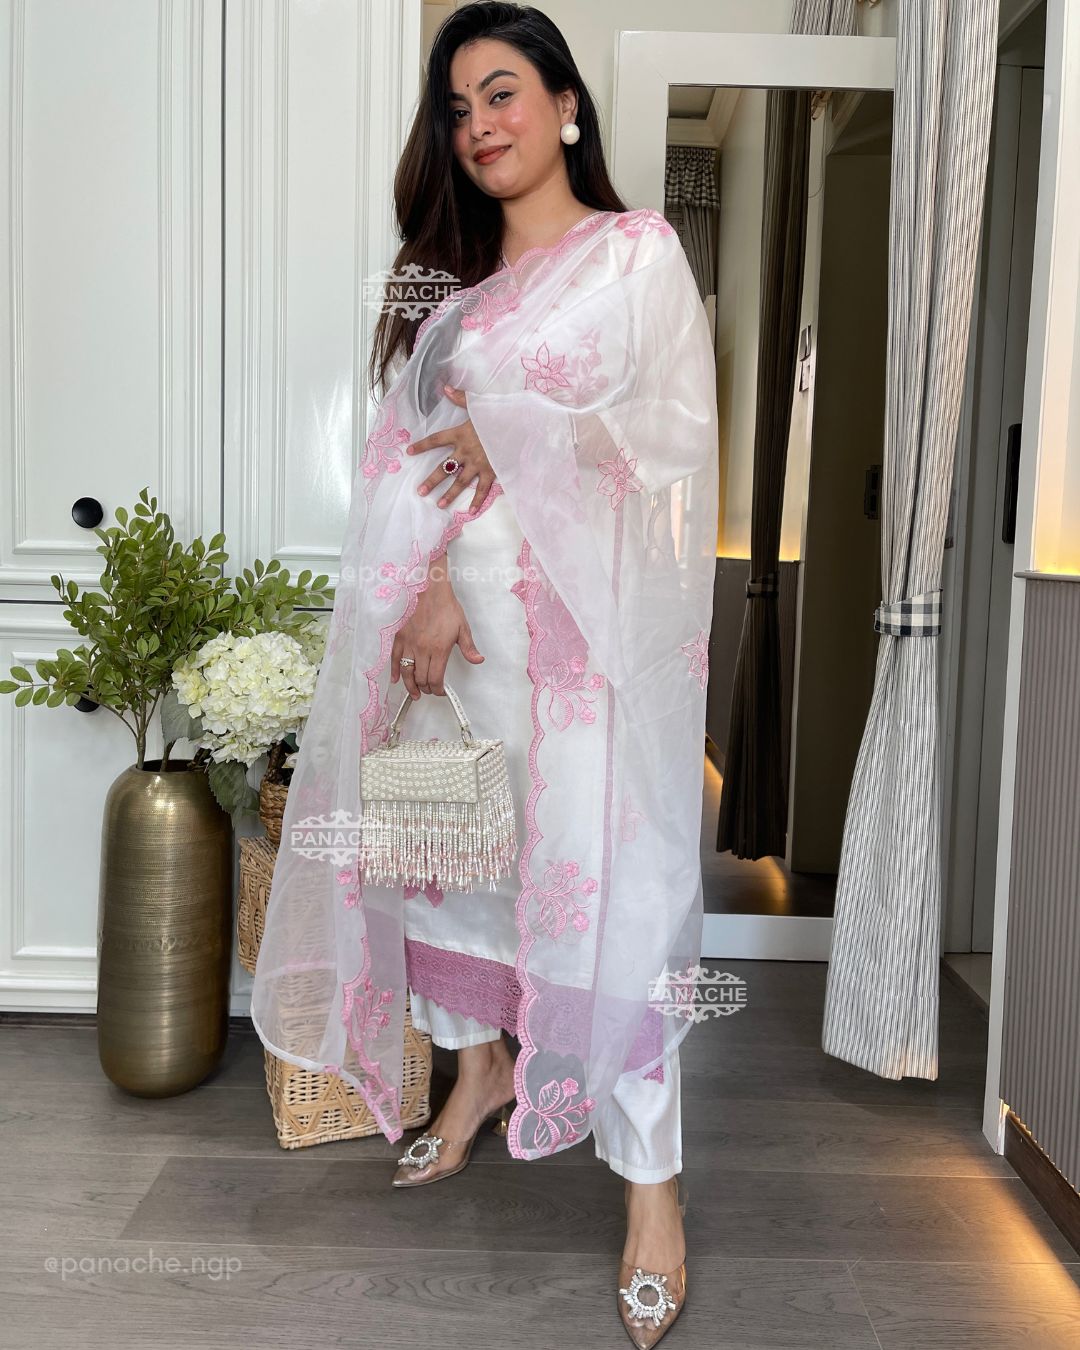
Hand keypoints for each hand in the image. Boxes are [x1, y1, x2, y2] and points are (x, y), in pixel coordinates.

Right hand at [391, 579, 483, 698]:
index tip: (440, 692)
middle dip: (426, 689)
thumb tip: (478, 660)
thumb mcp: (463, 628)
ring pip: (407, 672)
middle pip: (421, 678)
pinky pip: (395, 658)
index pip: (436, 678)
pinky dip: (395, 670)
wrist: (430, 590)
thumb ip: (469, 647)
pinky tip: (396, 679)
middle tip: (429, 690)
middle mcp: (422, 649)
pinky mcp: (399, 637)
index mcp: (439, 649)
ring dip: (410, 685)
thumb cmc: (447, 608)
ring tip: (414, 693)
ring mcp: (409, 643)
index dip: (438, 690)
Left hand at [405, 384, 496, 513]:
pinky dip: (478, 501)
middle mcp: (466, 451)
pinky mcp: (491, 471)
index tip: (409, 452)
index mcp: (460, 434)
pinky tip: (470, 511)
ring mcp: (478, 463)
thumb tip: (445, 388)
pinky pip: (482, 489)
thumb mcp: (479, 405)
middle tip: (419, 491)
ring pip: (460, 481)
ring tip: (439, 504)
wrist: (521, 426)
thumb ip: (461, 398)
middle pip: (444, 468)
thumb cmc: (500, 414)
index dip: (422, 445)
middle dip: (432, 480)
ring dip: (449, 493)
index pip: (436, 440)